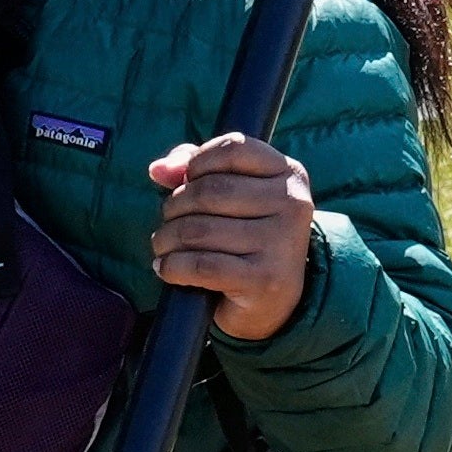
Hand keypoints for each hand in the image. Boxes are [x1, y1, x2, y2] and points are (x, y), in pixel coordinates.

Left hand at [146, 133, 317, 341]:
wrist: (274, 303)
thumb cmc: (246, 239)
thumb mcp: (232, 198)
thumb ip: (197, 171)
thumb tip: (159, 169)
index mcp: (290, 175)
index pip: (234, 148)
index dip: (197, 161)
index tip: (184, 181)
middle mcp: (292, 204)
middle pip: (209, 191)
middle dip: (174, 206)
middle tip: (168, 222)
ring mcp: (281, 243)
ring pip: (198, 230)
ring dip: (166, 239)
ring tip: (163, 246)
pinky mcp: (264, 279)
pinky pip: (200, 265)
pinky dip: (172, 267)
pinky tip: (167, 268)